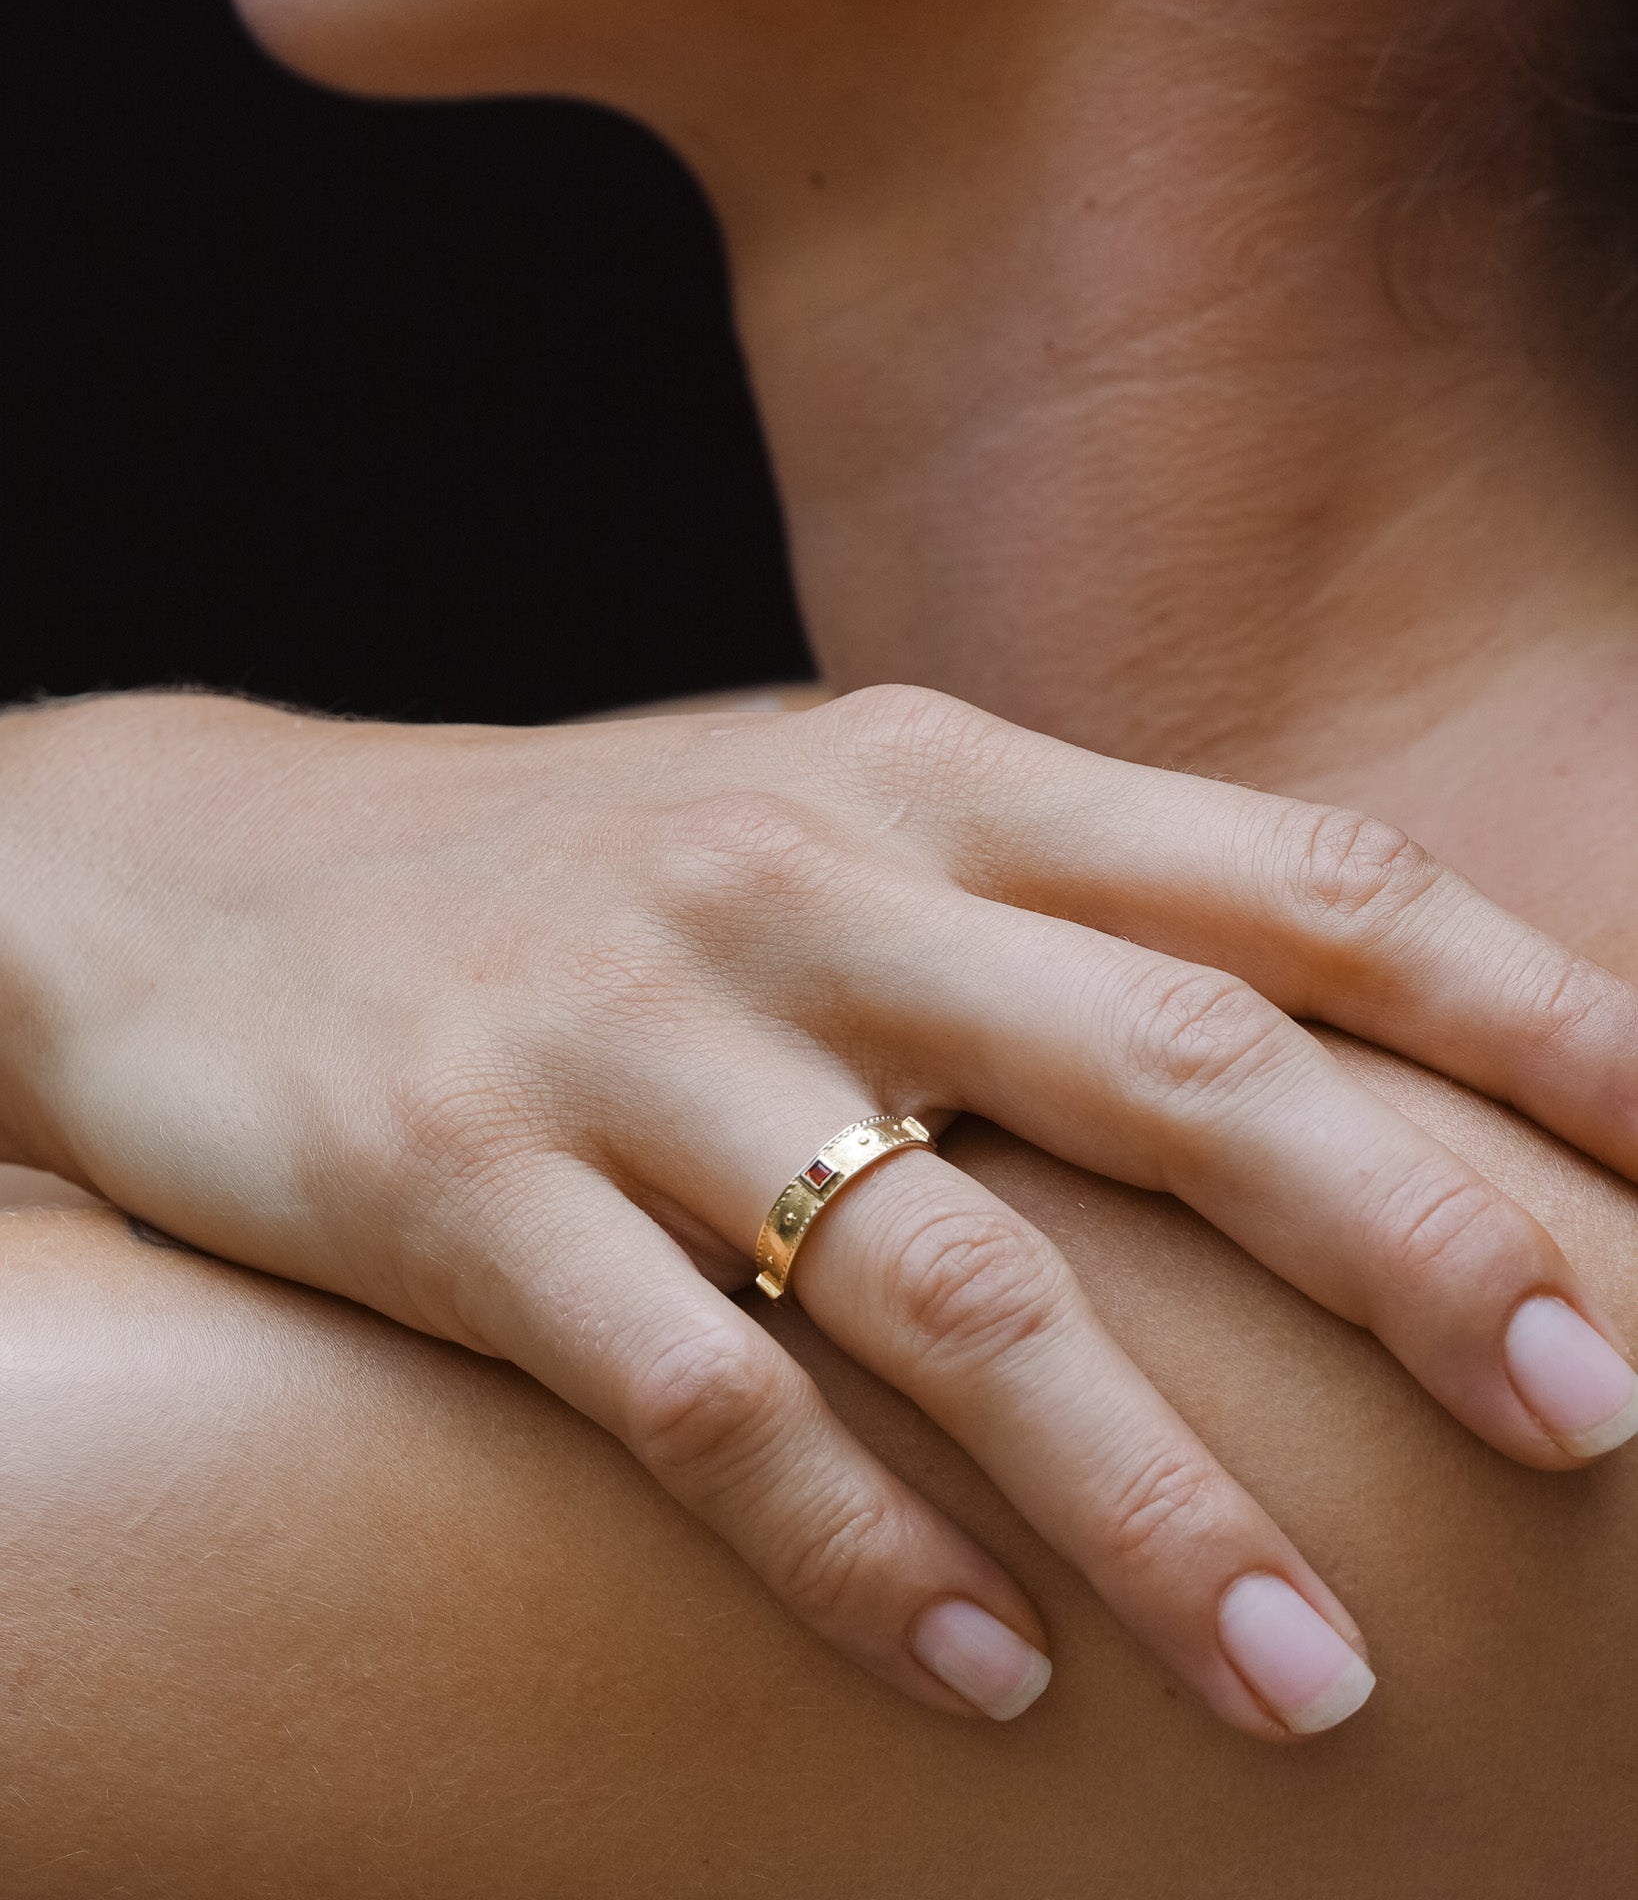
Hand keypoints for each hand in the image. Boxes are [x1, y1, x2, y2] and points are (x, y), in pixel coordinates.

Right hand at [4, 683, 1636, 1737]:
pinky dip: (859, 1553)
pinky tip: (986, 1678)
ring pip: (947, 1279)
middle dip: (1404, 1245)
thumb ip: (1038, 905)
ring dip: (1150, 1490)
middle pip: (1168, 1063)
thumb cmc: (576, 868)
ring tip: (1310, 1673)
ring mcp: (627, 1035)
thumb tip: (1310, 1034)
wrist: (209, 877)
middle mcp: (802, 886)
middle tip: (1590, 1419)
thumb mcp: (819, 818)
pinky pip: (700, 1401)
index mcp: (924, 779)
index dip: (1509, 1006)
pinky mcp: (459, 1186)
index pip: (1281, 878)